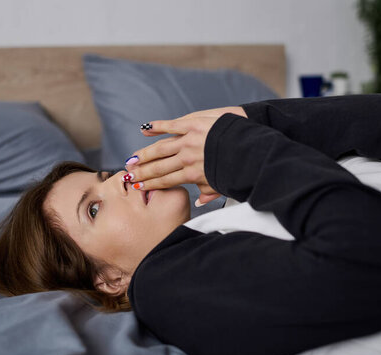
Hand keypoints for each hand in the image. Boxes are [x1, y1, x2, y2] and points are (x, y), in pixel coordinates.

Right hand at [124, 106, 246, 205]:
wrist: (252, 145)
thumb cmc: (238, 166)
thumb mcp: (223, 183)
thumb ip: (208, 192)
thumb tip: (197, 203)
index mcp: (193, 173)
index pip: (166, 180)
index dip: (150, 183)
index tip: (137, 186)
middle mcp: (187, 158)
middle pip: (159, 166)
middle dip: (142, 172)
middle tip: (128, 174)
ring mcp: (189, 140)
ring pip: (161, 148)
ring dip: (144, 154)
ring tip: (132, 159)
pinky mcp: (194, 124)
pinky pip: (171, 125)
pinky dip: (157, 127)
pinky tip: (144, 129)